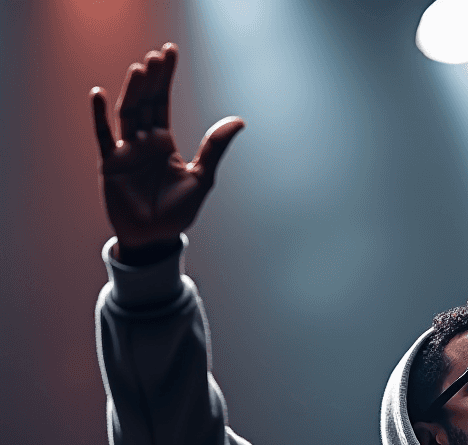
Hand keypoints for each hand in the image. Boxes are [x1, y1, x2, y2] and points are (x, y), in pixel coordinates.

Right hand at [91, 43, 243, 259]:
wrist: (154, 238)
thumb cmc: (177, 212)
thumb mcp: (201, 178)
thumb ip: (214, 148)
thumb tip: (239, 121)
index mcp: (164, 143)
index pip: (164, 103)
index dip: (166, 78)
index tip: (169, 53)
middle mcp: (143, 142)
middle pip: (145, 103)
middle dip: (152, 81)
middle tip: (157, 57)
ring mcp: (125, 151)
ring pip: (127, 114)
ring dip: (133, 92)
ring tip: (140, 71)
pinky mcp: (111, 164)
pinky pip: (104, 136)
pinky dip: (99, 116)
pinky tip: (100, 95)